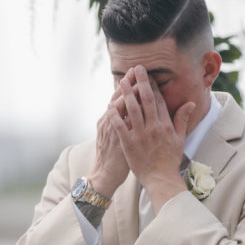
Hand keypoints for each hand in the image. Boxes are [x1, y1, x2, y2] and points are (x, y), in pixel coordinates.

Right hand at [87, 82, 130, 197]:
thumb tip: (129, 107)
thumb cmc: (112, 155)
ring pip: (120, 108)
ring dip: (130, 95)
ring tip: (139, 83)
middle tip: (138, 69)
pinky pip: (123, 124)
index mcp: (109, 118)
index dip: (128, 84)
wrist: (104, 175)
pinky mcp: (118, 141)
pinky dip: (129, 115)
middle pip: (119, 98)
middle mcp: (108, 121)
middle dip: (129, 83)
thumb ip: (120, 119)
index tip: (136, 71)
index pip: (119, 96)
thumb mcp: (113, 134)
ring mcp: (112, 130)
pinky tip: (137, 108)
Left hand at [109, 65, 194, 210]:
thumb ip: (182, 119)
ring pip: (132, 109)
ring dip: (126, 93)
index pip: (158, 101)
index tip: (147, 75)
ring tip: (122, 81)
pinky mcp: (129, 144)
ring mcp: (140, 135)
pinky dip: (115, 115)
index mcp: (165, 125)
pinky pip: (120, 126)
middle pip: (146, 100)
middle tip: (136, 68)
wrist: (160, 179)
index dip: (152, 86)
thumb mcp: (180, 138)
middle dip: (140, 82)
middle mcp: (153, 127)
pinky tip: (110, 105)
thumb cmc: (170, 159)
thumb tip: (191, 103)